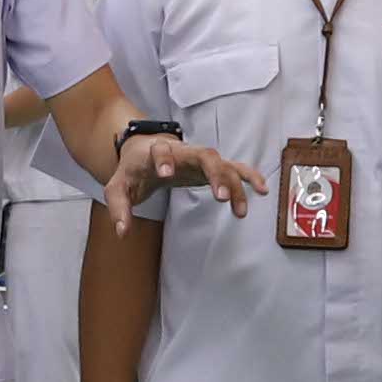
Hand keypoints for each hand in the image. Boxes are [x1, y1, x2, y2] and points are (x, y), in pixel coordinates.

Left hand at [104, 131, 262, 218]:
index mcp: (155, 153)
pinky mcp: (210, 166)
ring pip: (222, 164)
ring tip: (239, 210)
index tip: (167, 175)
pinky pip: (234, 167)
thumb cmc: (134, 169)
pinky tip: (263, 189)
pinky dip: (249, 176)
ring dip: (234, 184)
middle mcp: (183, 151)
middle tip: (221, 197)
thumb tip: (122, 232)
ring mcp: (199, 158)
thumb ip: (119, 208)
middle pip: (204, 155)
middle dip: (215, 173)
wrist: (145, 149)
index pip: (160, 151)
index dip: (164, 160)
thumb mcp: (118, 187)